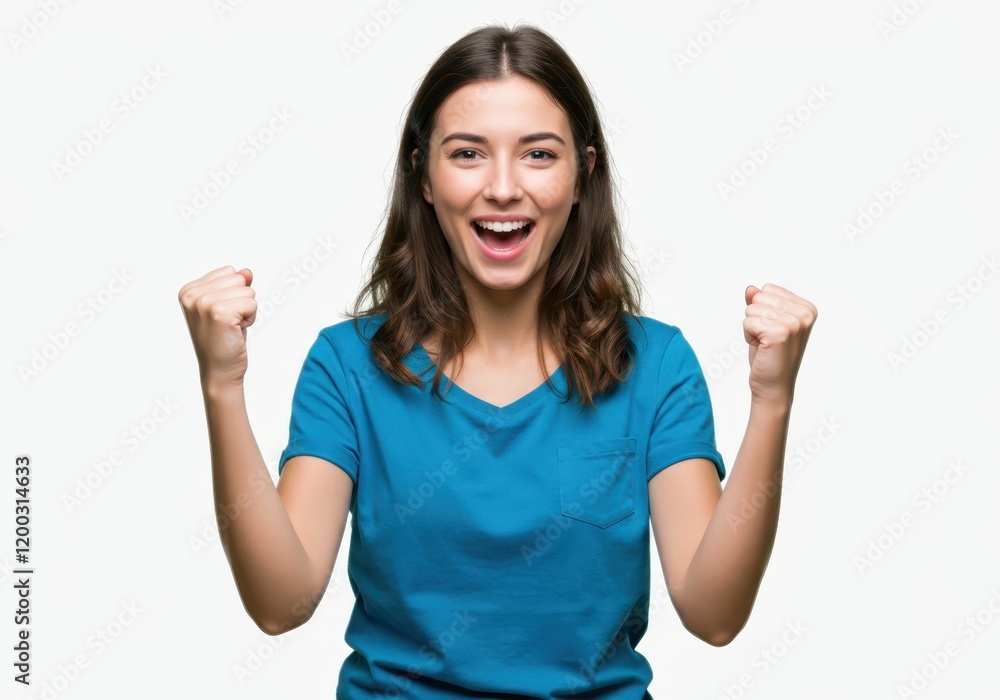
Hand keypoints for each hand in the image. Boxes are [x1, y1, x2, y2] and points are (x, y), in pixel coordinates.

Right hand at [178, 265, 256, 387]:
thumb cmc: (223, 339)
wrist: (219, 370)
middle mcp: (192, 295)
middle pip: (238, 278)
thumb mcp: (227, 306)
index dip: (234, 293)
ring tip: (231, 327)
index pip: (229, 271)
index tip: (222, 314)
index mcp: (188, 290)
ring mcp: (204, 303)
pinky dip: (250, 319)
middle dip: (242, 300)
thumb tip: (247, 271)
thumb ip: (235, 285)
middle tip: (228, 322)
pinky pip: (251, 303)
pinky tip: (236, 331)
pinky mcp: (219, 313)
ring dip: (246, 311)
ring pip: (247, 291)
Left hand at [743, 283, 816, 405]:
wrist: (773, 385)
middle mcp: (804, 314)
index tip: (772, 329)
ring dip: (752, 328)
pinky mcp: (780, 333)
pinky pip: (748, 321)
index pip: (767, 289)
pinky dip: (748, 336)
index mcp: (807, 308)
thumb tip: (750, 288)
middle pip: (759, 297)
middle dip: (755, 318)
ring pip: (751, 309)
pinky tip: (761, 348)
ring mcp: (794, 323)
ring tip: (765, 344)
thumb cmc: (770, 355)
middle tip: (767, 338)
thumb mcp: (765, 322)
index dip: (762, 310)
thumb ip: (759, 303)